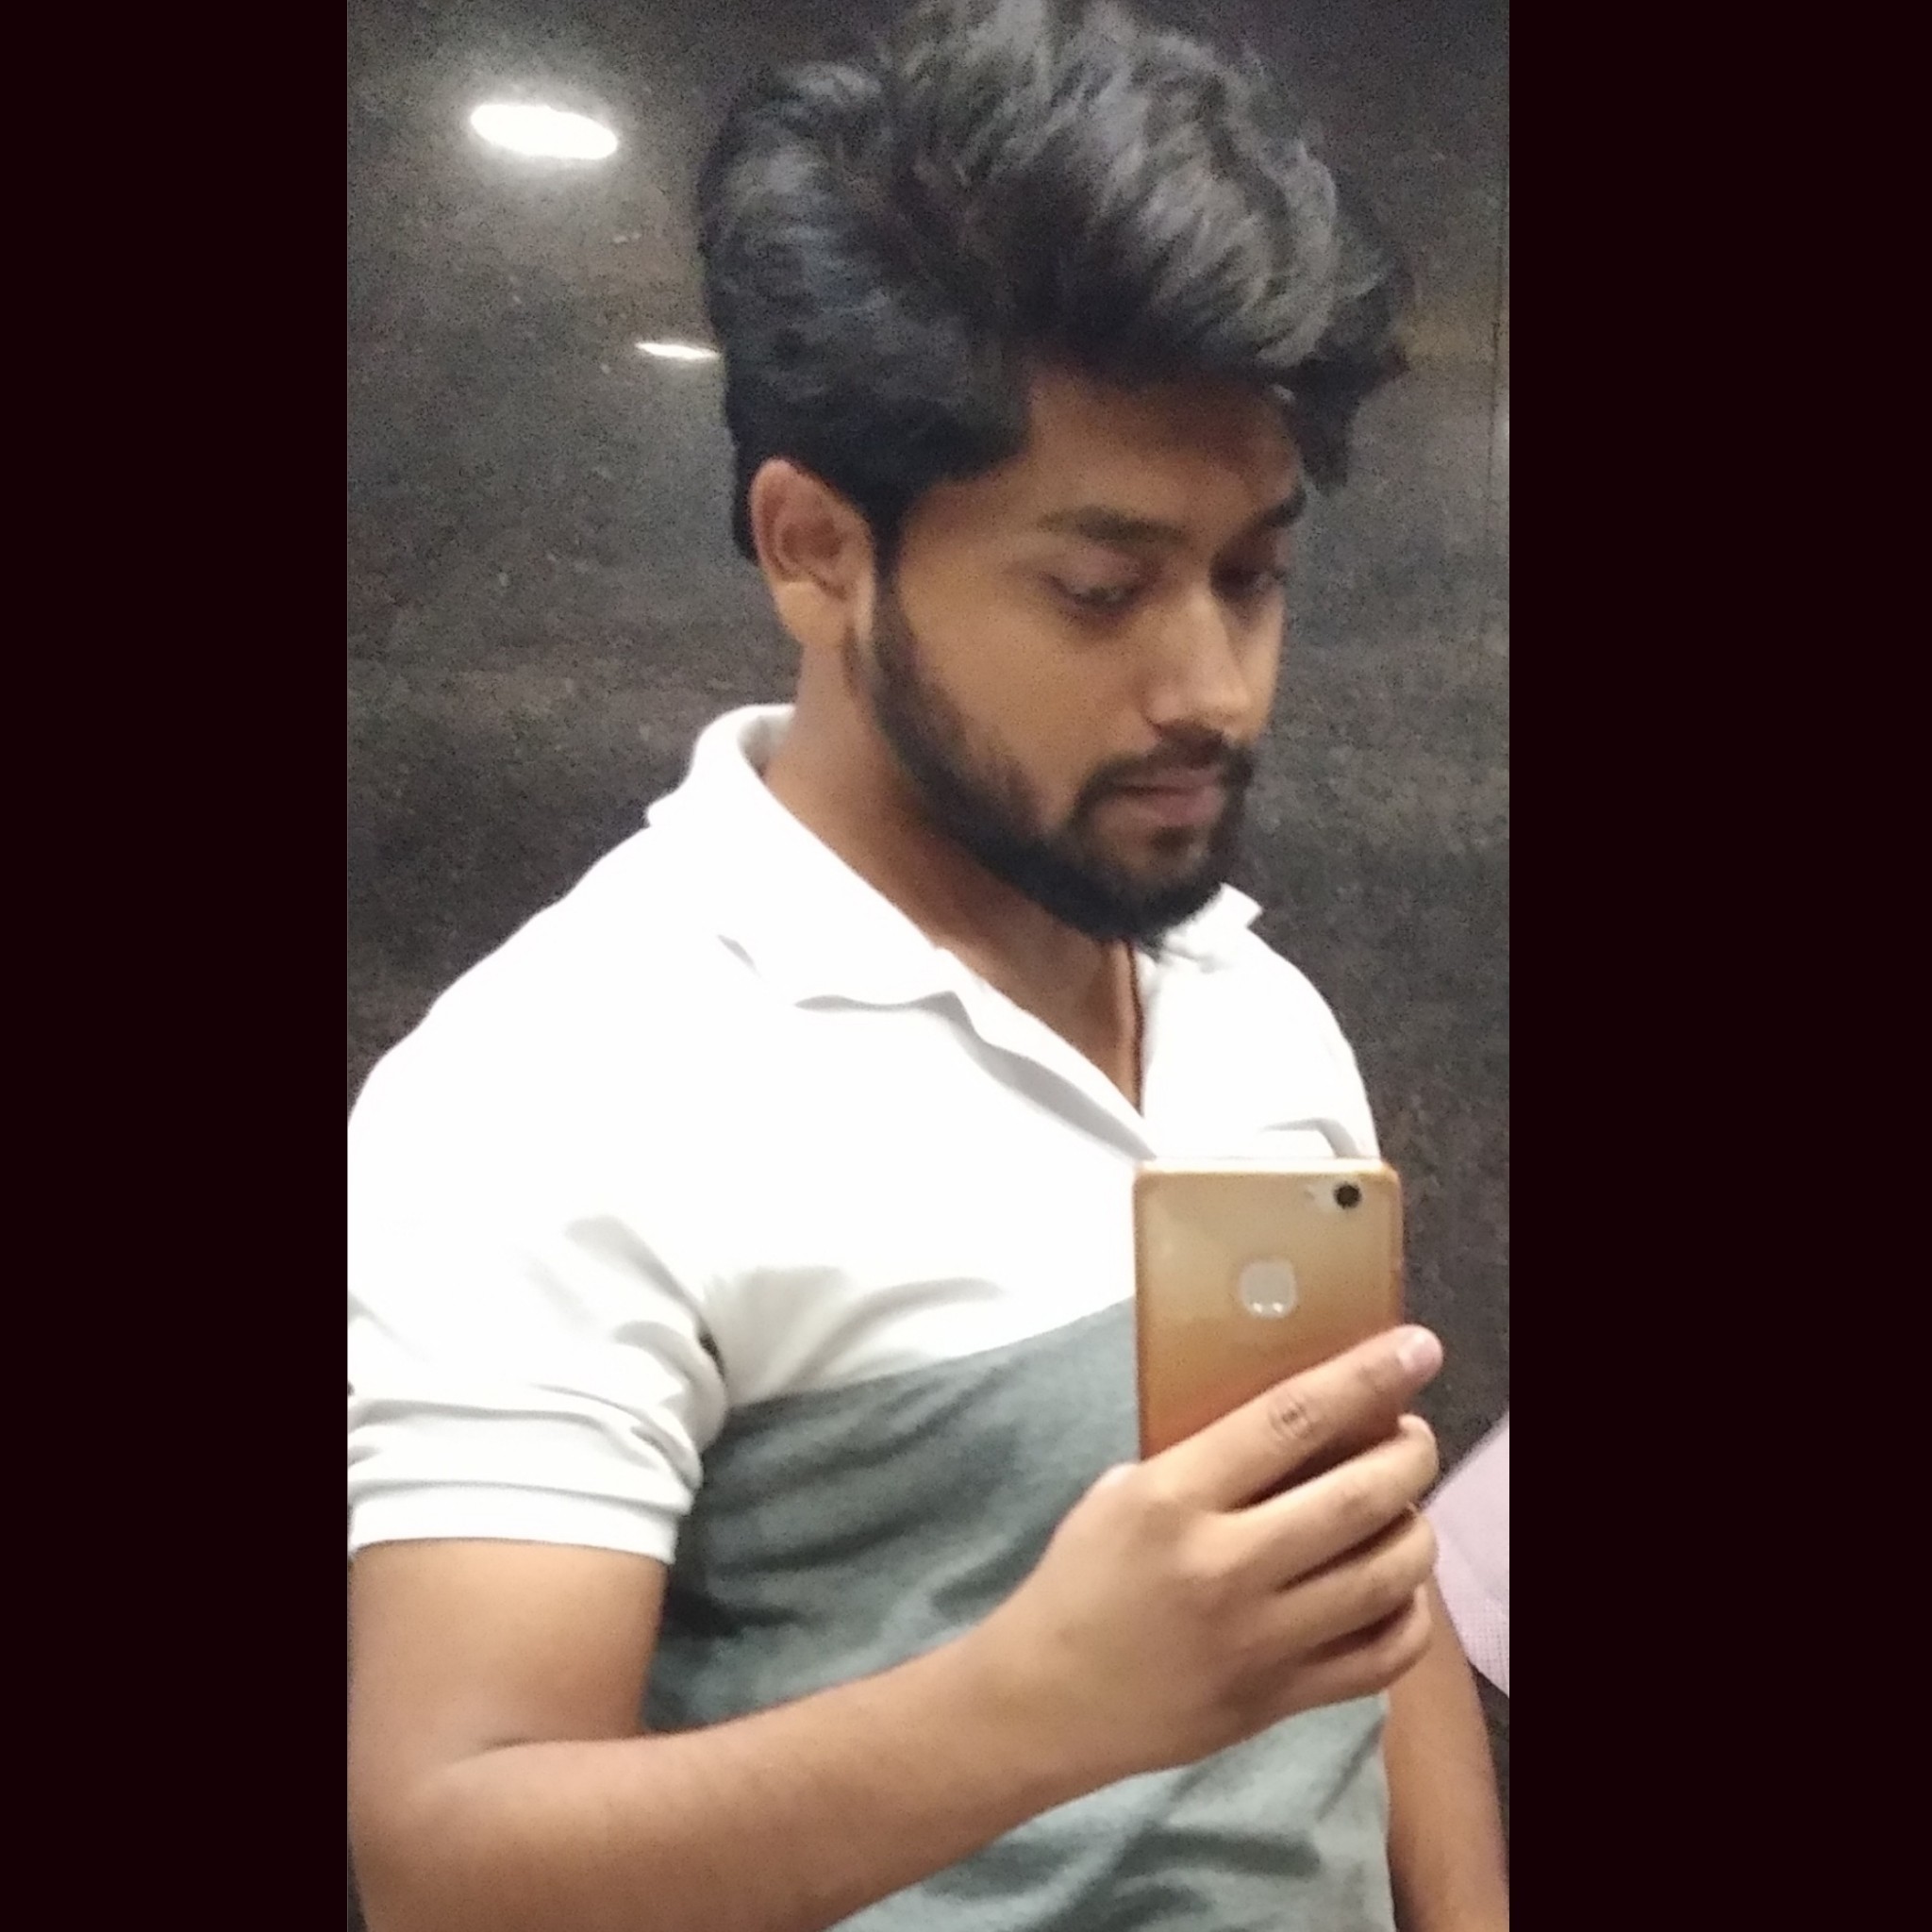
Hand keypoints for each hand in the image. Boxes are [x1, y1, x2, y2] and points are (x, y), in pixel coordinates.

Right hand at [968, 1326, 1443, 1788]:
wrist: (1045, 1701)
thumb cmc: (1081, 1579)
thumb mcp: (1121, 1493)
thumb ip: (1203, 1461)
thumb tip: (1298, 1427)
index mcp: (1173, 1499)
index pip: (1291, 1419)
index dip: (1365, 1377)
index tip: (1417, 1348)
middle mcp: (1223, 1566)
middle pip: (1360, 1498)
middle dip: (1410, 1455)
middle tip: (1413, 1438)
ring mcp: (1258, 1640)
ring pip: (1387, 1576)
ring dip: (1416, 1530)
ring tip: (1405, 1510)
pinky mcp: (1279, 1699)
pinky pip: (1383, 1656)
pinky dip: (1410, 1614)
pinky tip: (1395, 1589)